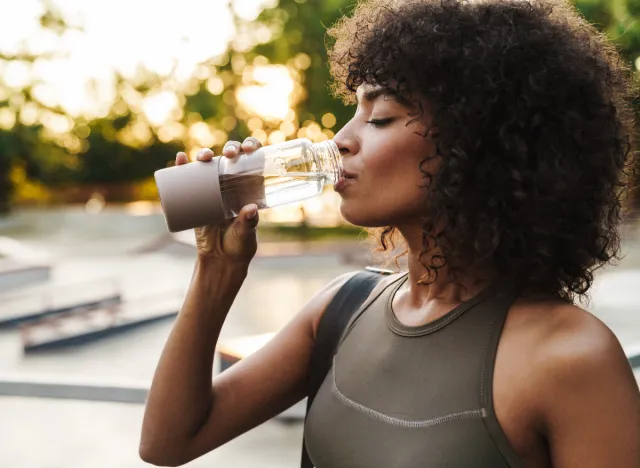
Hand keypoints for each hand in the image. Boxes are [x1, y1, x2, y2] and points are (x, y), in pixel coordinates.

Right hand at [175, 137, 262, 264]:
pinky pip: (188, 179)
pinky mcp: (196, 198)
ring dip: (205, 154)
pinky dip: (183, 167)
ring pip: (210, 165)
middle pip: (231, 158)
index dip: (251, 147)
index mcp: (250, 188)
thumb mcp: (246, 234)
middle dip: (230, 149)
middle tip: (229, 155)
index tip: (247, 149)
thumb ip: (248, 223)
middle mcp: (232, 184)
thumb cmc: (239, 245)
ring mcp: (213, 189)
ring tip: (203, 157)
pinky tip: (180, 158)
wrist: (220, 259)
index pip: (253, 161)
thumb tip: (251, 209)